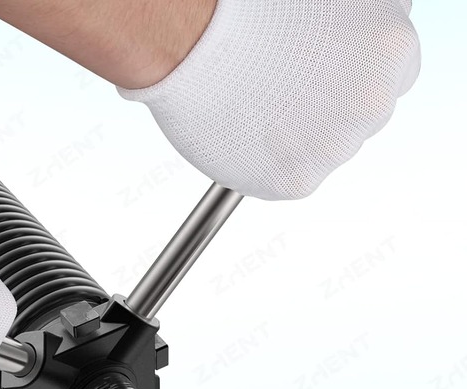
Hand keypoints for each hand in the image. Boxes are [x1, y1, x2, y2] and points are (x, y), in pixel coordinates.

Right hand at [119, 0, 420, 199]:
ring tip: (254, 102)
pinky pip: (290, 176)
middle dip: (327, 106)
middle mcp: (373, 103)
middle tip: (279, 88)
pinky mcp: (296, 180)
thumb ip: (358, 24)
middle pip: (360, 116)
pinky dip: (267, 161)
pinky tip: (244, 128)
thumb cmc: (244, 10)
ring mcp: (336, 147)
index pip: (391, 75)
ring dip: (298, 135)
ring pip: (324, 149)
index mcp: (390, 49)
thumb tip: (355, 44)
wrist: (189, 41)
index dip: (351, 75)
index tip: (321, 75)